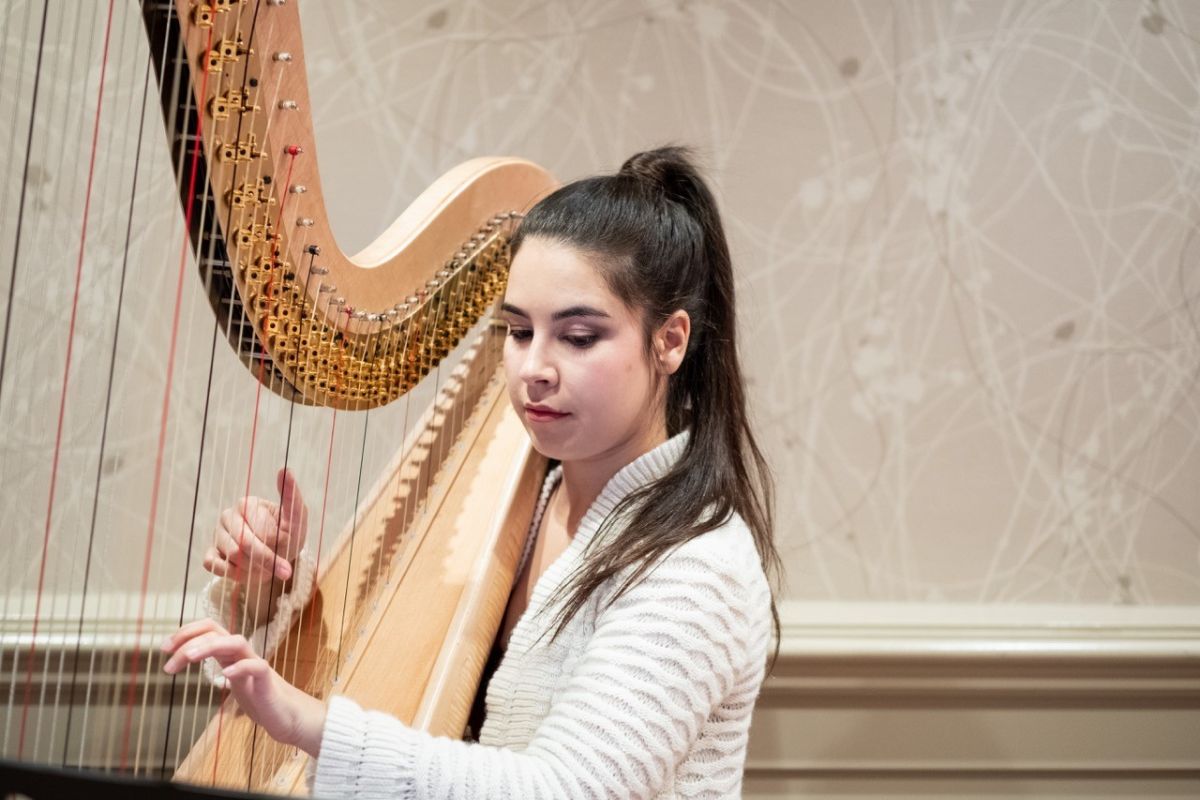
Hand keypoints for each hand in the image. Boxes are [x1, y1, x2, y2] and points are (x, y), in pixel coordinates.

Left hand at [162, 618, 325, 756]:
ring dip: (209, 646)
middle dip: (188, 640)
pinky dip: (240, 667)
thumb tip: (188, 660)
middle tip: (168, 661)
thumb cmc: (258, 697)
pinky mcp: (267, 680)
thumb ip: (218, 666)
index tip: (164, 648)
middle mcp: (243, 653)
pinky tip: (224, 676)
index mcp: (231, 652)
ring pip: (235, 642)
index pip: (209, 628)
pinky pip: (255, 666)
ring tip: (188, 658)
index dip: (186, 632)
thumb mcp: (232, 679)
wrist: (286, 715)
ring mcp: (256, 664)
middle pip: (217, 631)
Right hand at [204, 467, 308, 588]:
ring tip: (268, 570)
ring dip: (254, 569)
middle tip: (283, 570)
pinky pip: (213, 565)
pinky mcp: (211, 554)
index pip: (258, 529)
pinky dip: (233, 574)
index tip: (287, 547)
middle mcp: (228, 516)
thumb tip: (285, 470)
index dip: (274, 542)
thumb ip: (291, 496)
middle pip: (243, 544)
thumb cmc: (289, 534)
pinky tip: (248, 574)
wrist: (280, 557)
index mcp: (247, 504)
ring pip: (231, 556)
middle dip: (266, 560)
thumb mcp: (297, 517)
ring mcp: (217, 535)